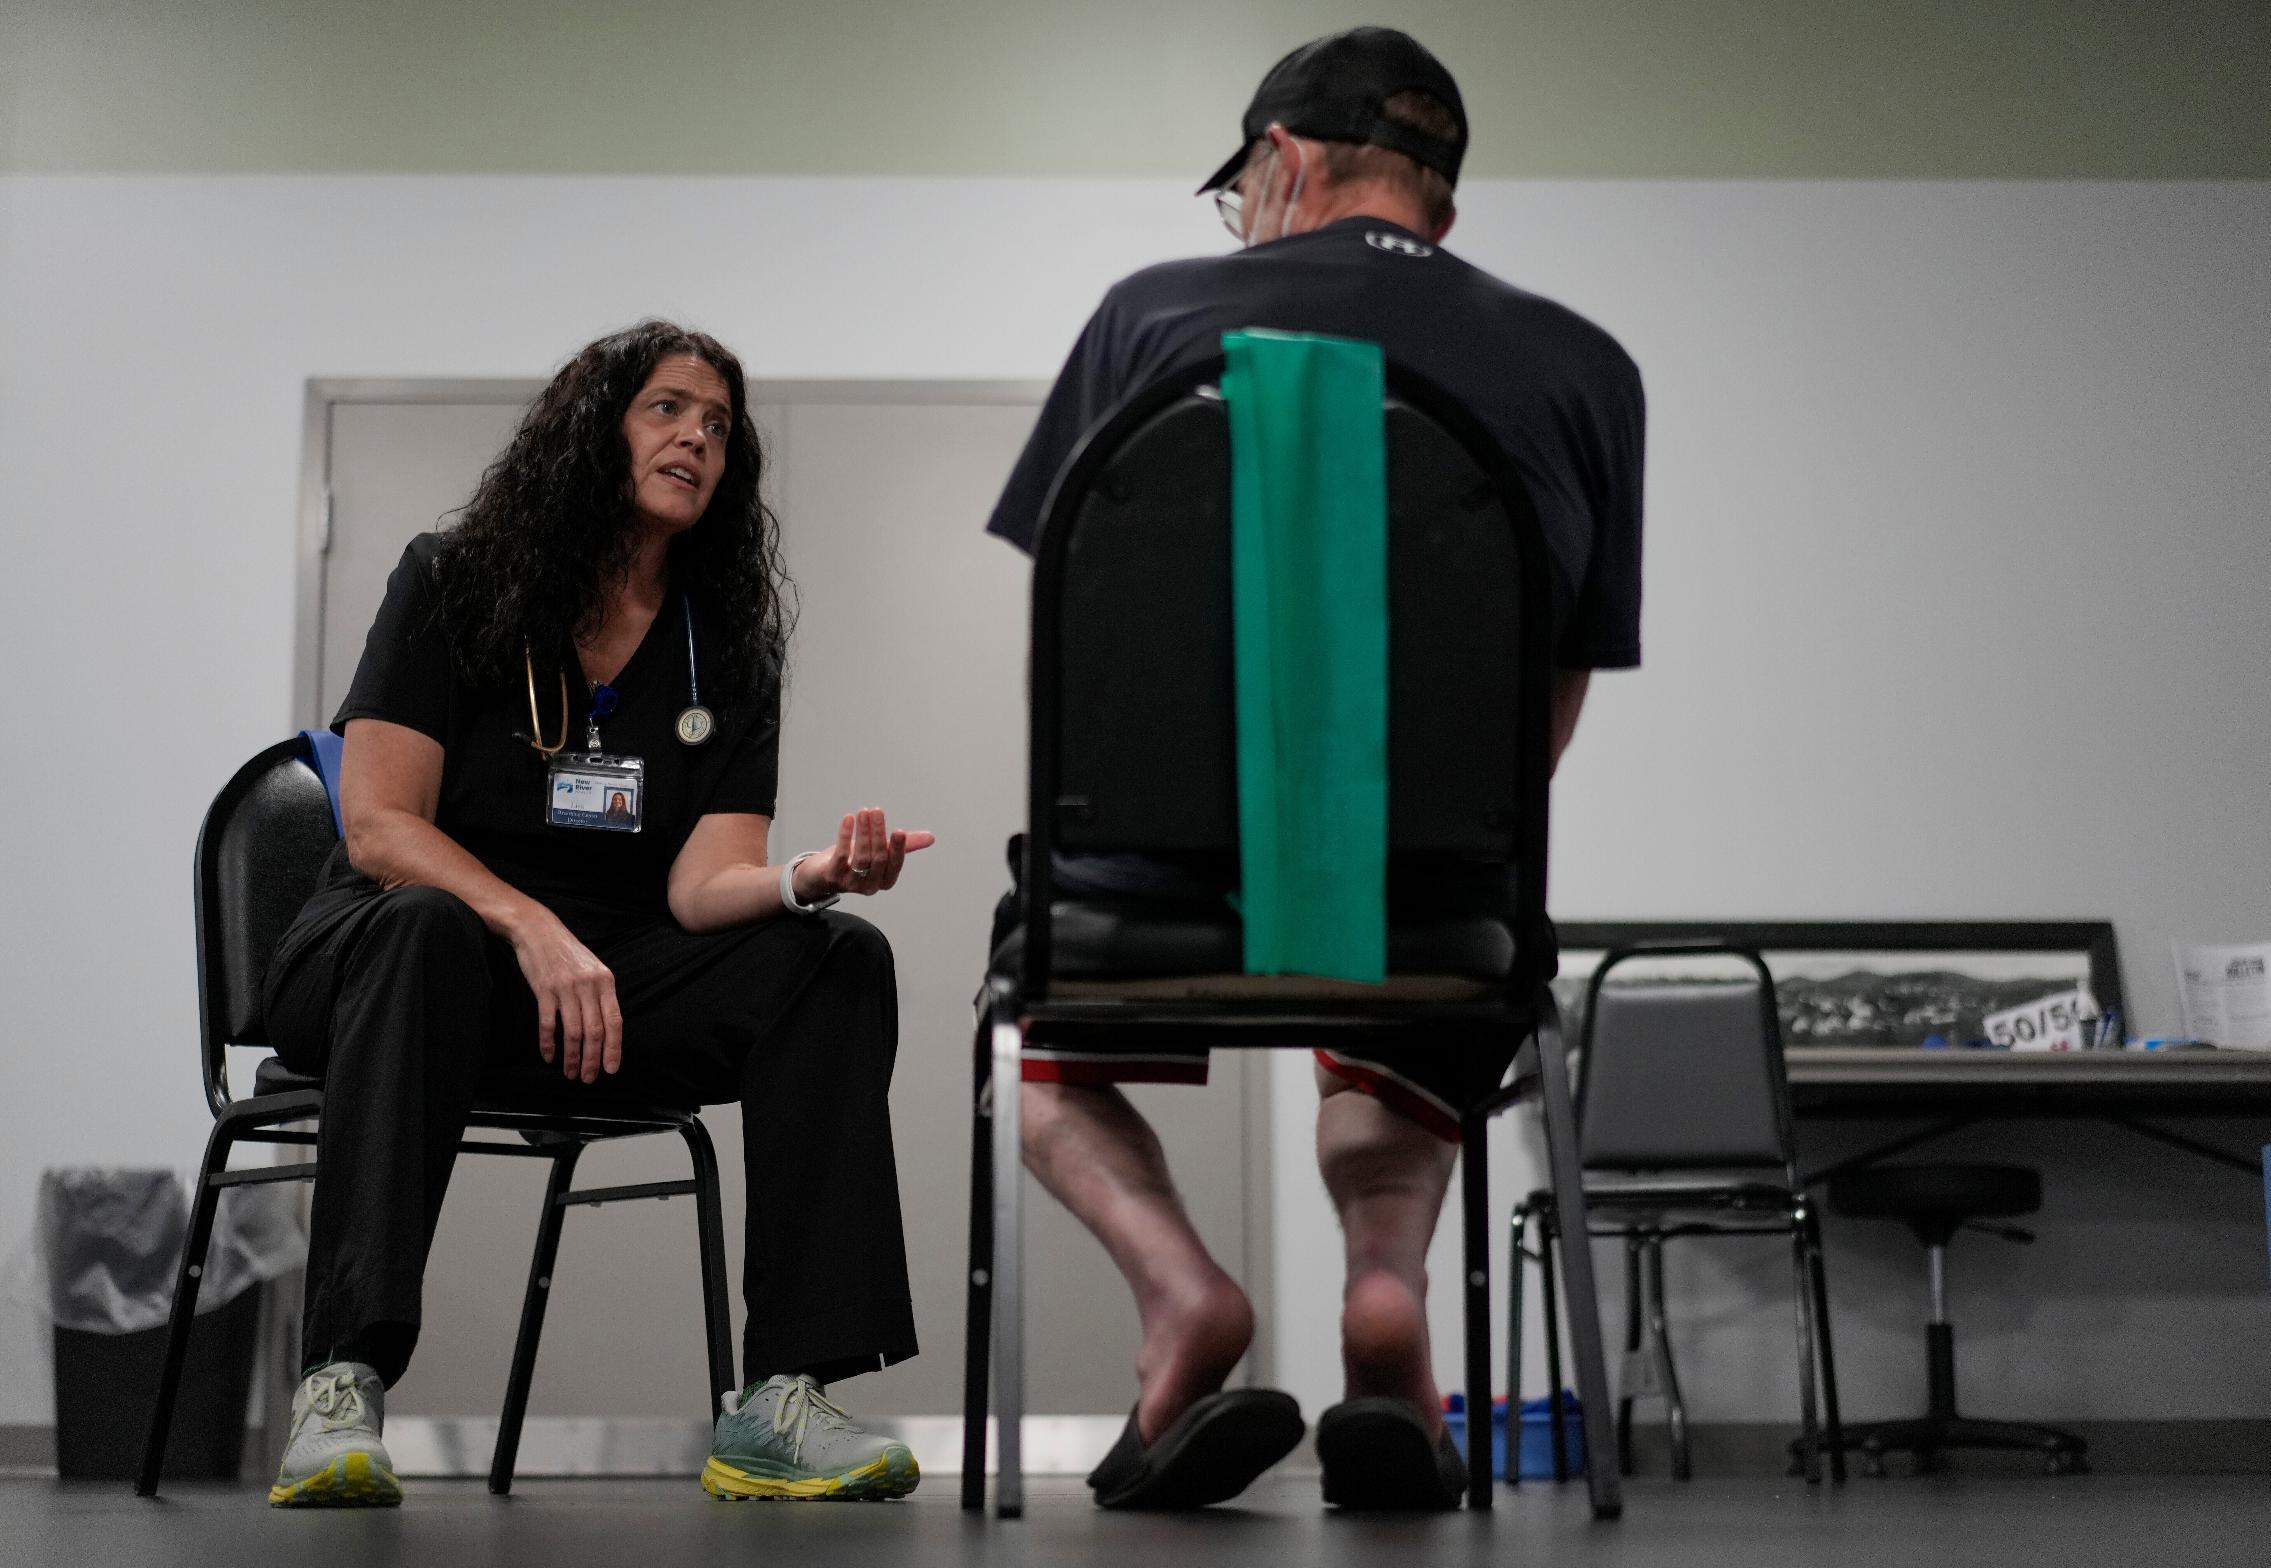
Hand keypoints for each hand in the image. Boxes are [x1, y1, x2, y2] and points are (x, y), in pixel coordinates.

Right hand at [509, 910, 621, 1082]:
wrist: (538, 930)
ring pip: (572, 1032)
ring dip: (572, 1057)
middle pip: (594, 1031)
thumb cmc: (567, 952)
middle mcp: (588, 986)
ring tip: (570, 1073)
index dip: (614, 1048)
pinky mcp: (544, 990)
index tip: (611, 1068)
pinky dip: (549, 1044)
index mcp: (605, 981)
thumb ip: (601, 994)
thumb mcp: (593, 968)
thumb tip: (607, 1026)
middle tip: (588, 1078)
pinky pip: (548, 1024)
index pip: (614, 1021)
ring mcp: (566, 988)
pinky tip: (550, 1056)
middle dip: (592, 1059)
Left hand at [796, 808, 935, 898]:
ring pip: (861, 857)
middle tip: (877, 811)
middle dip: (878, 834)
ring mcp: (850, 882)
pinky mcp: (832, 875)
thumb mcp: (881, 852)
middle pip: (877, 859)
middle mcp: (869, 885)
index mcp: (884, 880)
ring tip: (864, 812)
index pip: (894, 865)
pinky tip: (848, 820)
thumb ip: (905, 845)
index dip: (898, 849)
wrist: (822, 875)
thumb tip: (930, 838)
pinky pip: (841, 855)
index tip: (899, 831)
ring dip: (863, 832)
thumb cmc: (855, 861)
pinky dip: (845, 836)